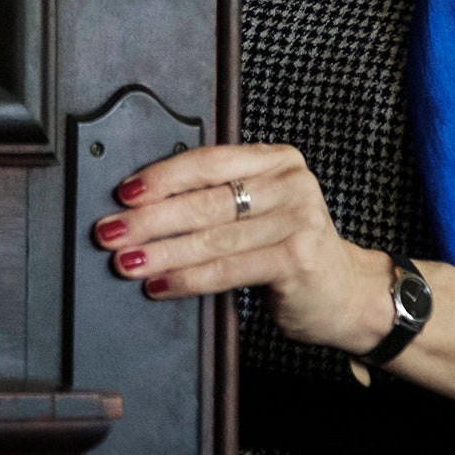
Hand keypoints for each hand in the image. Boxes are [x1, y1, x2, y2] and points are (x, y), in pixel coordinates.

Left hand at [91, 143, 393, 355]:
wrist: (345, 293)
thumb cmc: (290, 250)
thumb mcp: (262, 211)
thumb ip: (220, 200)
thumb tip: (143, 207)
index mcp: (279, 160)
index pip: (210, 161)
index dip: (163, 176)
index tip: (123, 193)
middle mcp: (293, 183)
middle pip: (207, 200)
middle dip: (150, 219)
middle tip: (108, 232)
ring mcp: (299, 220)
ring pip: (213, 236)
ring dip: (161, 252)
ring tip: (124, 262)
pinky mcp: (297, 258)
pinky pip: (228, 269)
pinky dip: (188, 279)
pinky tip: (159, 286)